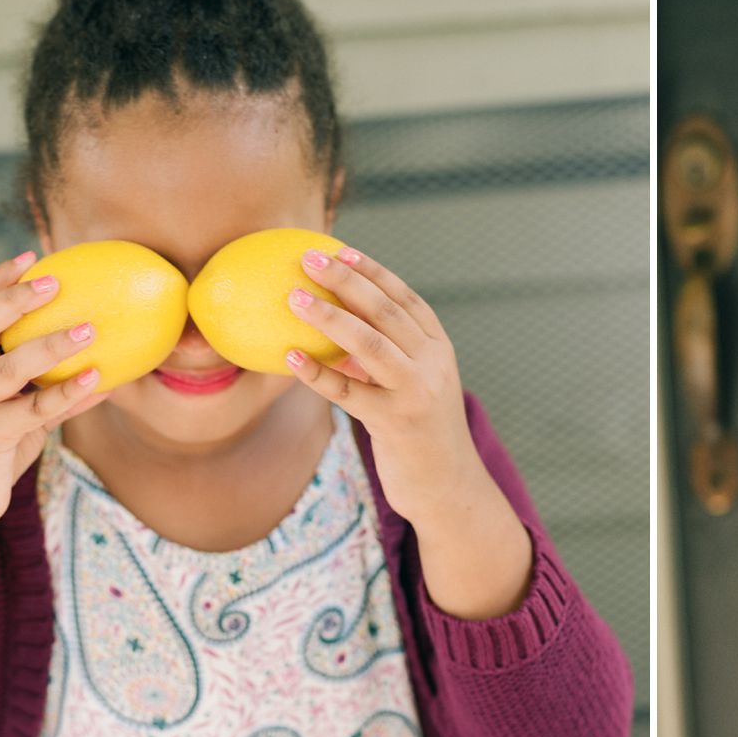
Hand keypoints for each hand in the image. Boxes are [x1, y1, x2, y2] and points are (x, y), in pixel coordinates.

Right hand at [0, 251, 111, 532]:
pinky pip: (32, 412)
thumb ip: (57, 390)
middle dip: (11, 300)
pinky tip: (98, 381)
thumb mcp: (30, 412)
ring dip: (47, 347)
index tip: (30, 254)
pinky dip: (66, 395)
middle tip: (52, 281)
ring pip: (5, 368)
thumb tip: (112, 371)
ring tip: (88, 329)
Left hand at [282, 246, 483, 527]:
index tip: (340, 249)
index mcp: (438, 348)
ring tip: (294, 297)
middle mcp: (432, 364)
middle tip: (310, 259)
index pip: (406, 299)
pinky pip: (349, 393)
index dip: (373, 272)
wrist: (447, 486)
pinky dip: (317, 373)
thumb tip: (331, 325)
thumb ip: (384, 357)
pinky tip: (289, 358)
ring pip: (370, 344)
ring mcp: (416, 393)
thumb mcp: (412, 386)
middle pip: (386, 312)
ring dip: (329, 317)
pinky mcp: (395, 423)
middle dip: (346, 280)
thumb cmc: (419, 432)